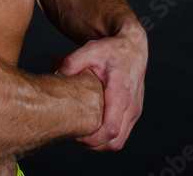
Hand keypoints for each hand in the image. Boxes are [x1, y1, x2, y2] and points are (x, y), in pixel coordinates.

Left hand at [56, 23, 147, 150]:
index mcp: (120, 92)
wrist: (133, 47)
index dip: (92, 138)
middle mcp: (131, 105)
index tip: (76, 133)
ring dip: (100, 144)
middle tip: (76, 135)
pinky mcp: (134, 114)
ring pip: (118, 143)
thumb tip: (58, 74)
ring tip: (83, 133)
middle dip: (93, 144)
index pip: (110, 129)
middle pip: (114, 142)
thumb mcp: (92, 49)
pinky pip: (122, 136)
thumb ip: (74, 61)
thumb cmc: (111, 49)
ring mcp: (134, 111)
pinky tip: (93, 127)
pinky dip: (107, 139)